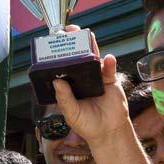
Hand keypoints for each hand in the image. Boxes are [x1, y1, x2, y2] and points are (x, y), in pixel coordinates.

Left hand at [51, 25, 130, 145]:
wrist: (108, 132)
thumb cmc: (86, 124)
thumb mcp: (71, 112)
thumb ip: (64, 97)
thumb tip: (57, 81)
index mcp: (70, 85)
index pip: (63, 66)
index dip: (59, 54)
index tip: (54, 42)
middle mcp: (82, 78)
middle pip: (78, 56)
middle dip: (74, 43)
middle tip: (69, 30)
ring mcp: (96, 77)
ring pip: (93, 57)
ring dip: (91, 45)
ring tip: (87, 35)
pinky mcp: (110, 80)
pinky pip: (109, 68)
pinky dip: (109, 62)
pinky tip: (108, 58)